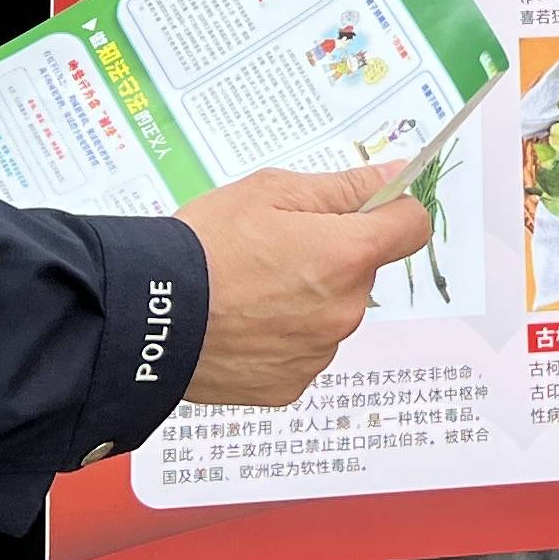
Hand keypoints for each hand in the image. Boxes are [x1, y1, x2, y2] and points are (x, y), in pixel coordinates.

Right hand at [178, 161, 432, 406]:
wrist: (147, 314)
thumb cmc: (203, 246)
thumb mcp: (270, 192)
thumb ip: (343, 186)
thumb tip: (395, 174)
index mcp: (345, 255)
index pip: (411, 227)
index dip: (391, 210)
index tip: (364, 208)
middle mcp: (343, 310)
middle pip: (362, 272)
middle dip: (333, 255)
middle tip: (274, 247)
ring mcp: (318, 352)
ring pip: (332, 312)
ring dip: (307, 298)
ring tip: (248, 288)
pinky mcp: (290, 385)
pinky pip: (303, 350)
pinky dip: (281, 336)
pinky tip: (242, 322)